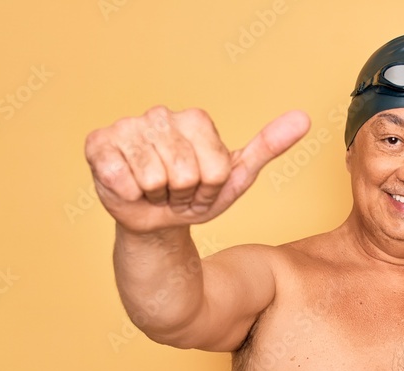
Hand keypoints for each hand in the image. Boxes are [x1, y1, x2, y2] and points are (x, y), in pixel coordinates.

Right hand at [84, 106, 310, 232]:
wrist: (157, 222)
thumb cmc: (196, 196)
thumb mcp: (236, 176)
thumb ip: (269, 146)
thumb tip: (304, 118)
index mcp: (195, 119)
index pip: (215, 168)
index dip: (210, 189)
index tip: (202, 187)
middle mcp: (160, 115)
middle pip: (185, 173)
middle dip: (183, 195)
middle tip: (176, 193)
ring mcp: (127, 127)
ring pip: (155, 177)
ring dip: (156, 195)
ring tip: (155, 191)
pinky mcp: (99, 144)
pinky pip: (122, 177)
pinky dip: (129, 194)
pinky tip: (130, 188)